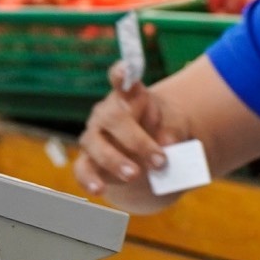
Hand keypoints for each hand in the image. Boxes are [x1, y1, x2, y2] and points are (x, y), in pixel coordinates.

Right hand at [72, 63, 180, 206]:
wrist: (152, 155)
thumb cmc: (162, 131)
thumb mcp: (177, 127)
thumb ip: (174, 131)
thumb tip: (168, 143)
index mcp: (130, 96)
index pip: (122, 79)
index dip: (121, 73)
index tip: (125, 70)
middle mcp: (108, 112)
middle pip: (113, 118)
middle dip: (137, 140)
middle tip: (160, 161)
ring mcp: (95, 135)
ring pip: (94, 144)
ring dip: (114, 161)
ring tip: (135, 175)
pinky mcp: (89, 159)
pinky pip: (82, 167)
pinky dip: (89, 179)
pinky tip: (99, 189)